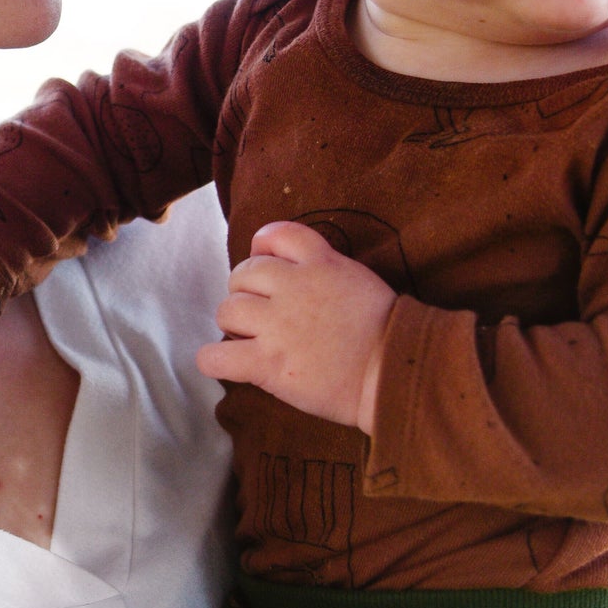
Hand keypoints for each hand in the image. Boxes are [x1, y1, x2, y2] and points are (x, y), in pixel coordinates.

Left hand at [195, 221, 395, 431]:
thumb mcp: (358, 279)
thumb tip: (292, 272)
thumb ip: (324, 269)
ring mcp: (277, 324)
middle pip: (242, 274)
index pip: (274, 234)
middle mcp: (294, 287)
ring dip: (233, 325)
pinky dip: (213, 360)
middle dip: (246, 293)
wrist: (394, 373)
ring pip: (227, 310)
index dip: (262, 249)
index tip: (266, 267)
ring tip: (251, 340)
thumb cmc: (385, 334)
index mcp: (321, 262)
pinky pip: (216, 356)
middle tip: (263, 316)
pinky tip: (226, 363)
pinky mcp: (267, 362)